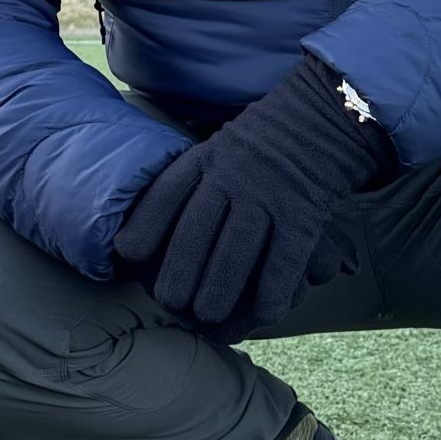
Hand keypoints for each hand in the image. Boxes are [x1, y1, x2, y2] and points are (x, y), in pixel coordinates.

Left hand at [112, 57, 393, 342]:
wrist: (313, 124)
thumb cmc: (249, 153)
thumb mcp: (211, 154)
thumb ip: (185, 185)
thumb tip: (137, 231)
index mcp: (204, 161)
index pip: (168, 193)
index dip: (147, 224)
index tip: (127, 253)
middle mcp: (232, 177)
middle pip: (199, 226)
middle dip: (181, 266)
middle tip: (169, 301)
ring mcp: (268, 195)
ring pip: (239, 245)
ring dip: (222, 283)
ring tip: (207, 315)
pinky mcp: (303, 214)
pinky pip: (287, 254)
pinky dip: (276, 284)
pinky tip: (266, 312)